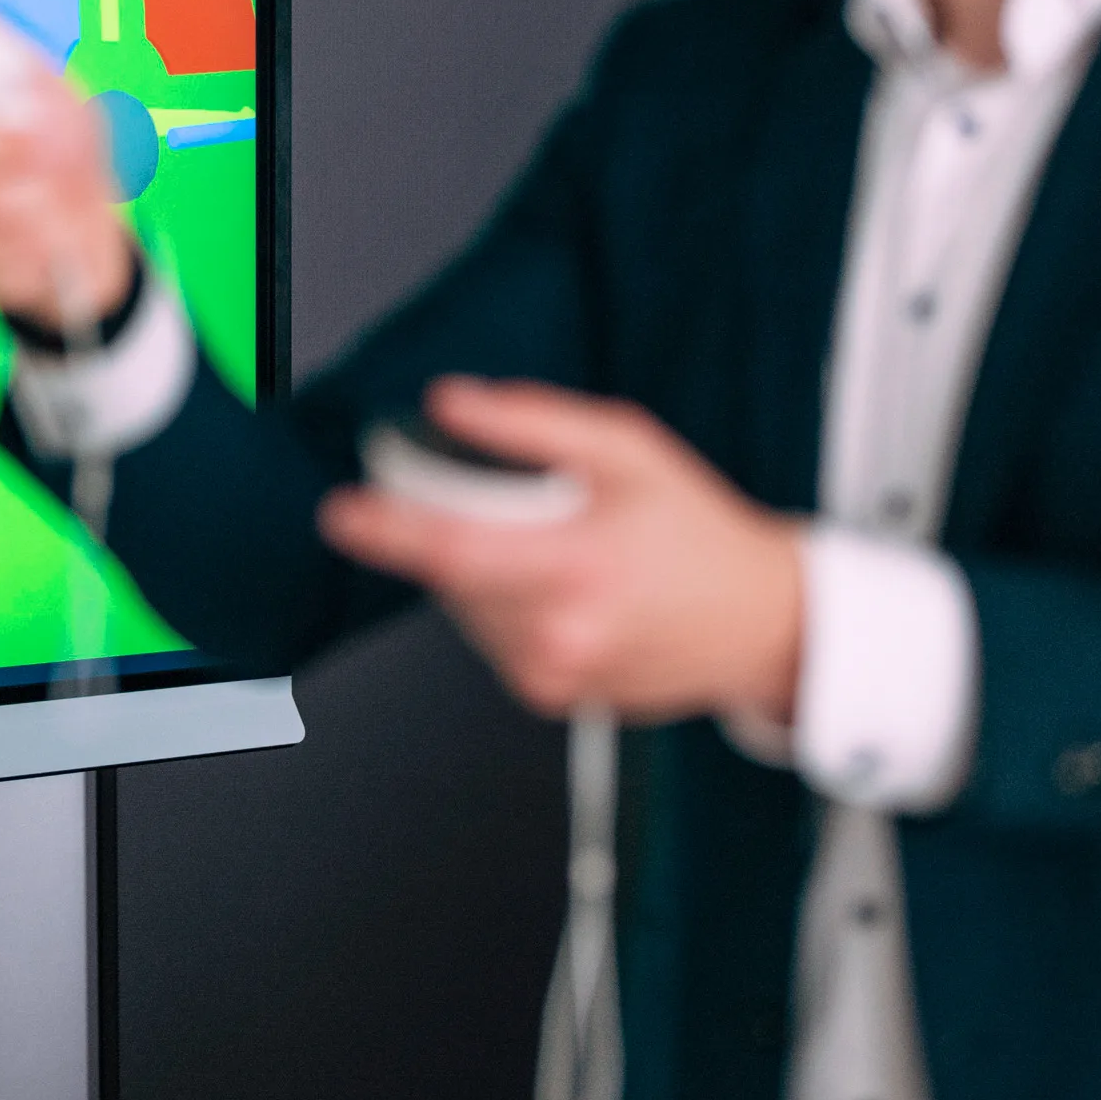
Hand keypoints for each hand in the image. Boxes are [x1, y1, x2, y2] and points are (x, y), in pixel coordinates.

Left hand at [319, 377, 806, 724]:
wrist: (757, 622)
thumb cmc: (698, 533)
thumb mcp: (628, 449)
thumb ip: (533, 423)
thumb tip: (451, 403)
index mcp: (577, 567)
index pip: (452, 551)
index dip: (388, 530)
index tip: (343, 513)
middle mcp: (558, 633)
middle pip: (450, 576)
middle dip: (455, 532)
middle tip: (519, 508)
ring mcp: (552, 673)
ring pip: (466, 608)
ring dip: (482, 569)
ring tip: (559, 550)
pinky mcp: (550, 696)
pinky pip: (492, 637)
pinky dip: (507, 603)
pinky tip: (566, 589)